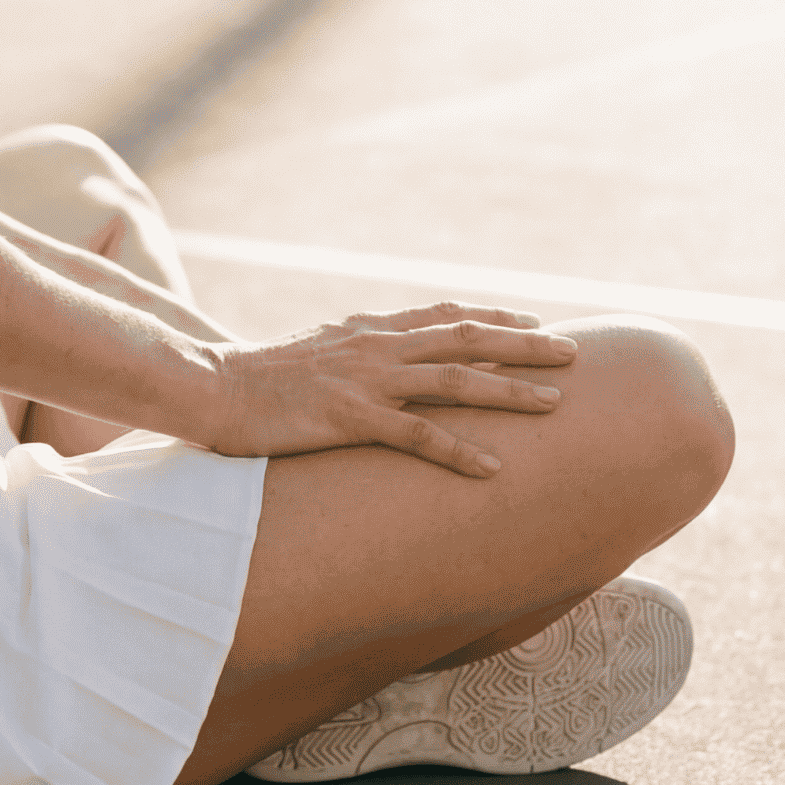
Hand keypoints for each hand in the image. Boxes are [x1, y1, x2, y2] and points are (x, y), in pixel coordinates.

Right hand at [201, 303, 578, 478]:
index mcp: (366, 328)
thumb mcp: (314, 349)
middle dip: (524, 345)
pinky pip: (417, 435)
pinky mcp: (349, 416)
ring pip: (454, 380)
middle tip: (573, 353)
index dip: (493, 317)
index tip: (534, 322)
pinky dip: (460, 450)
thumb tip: (380, 358)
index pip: (444, 315)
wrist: (212, 387)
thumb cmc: (258, 377)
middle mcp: (374, 345)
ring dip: (510, 391)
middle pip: (464, 338)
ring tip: (558, 404)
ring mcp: (364, 379)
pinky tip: (494, 469)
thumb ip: (353, 349)